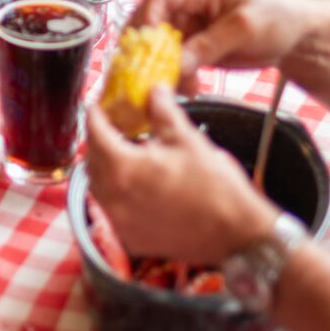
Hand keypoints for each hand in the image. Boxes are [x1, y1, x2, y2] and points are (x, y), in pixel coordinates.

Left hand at [85, 95, 276, 265]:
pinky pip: (112, 211)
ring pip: (99, 188)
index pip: (95, 133)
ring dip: (105, 169)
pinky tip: (135, 187)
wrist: (237, 234)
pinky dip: (117, 195)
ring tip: (123, 156)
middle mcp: (114, 198)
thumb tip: (155, 91)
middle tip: (112, 128)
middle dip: (98, 142)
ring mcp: (120, 222)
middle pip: (92, 161)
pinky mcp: (131, 239)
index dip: (95, 115)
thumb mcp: (188, 140)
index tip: (97, 106)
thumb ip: (164, 112)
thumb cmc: (215, 188)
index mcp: (124, 168)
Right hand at [134, 0, 322, 82]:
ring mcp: (188, 26)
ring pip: (158, 47)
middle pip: (151, 22)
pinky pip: (173, 62)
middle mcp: (187, 3)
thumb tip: (178, 62)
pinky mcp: (193, 47)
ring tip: (176, 85)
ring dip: (162, 67)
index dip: (147, 19)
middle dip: (147, 49)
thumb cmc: (279, 15)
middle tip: (149, 72)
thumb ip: (210, 44)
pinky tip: (189, 87)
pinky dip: (177, 77)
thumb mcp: (245, 27)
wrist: (298, 36)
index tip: (145, 45)